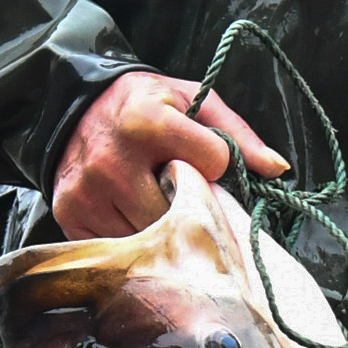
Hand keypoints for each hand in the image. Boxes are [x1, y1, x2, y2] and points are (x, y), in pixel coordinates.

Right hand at [50, 69, 287, 238]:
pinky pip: (117, 246)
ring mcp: (88, 192)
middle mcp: (113, 160)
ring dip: (162, 227)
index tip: (205, 159)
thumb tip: (278, 168)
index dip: (217, 165)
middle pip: (180, 213)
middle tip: (184, 191)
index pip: (213, 164)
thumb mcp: (192, 100)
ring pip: (149, 237)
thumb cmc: (144, 105)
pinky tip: (129, 214)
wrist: (73, 108)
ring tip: (156, 200)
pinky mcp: (69, 214)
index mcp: (146, 123)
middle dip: (190, 206)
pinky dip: (131, 237)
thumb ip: (237, 132)